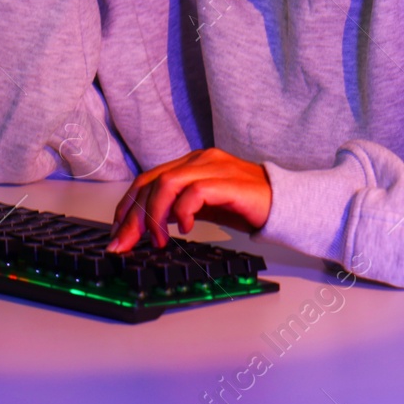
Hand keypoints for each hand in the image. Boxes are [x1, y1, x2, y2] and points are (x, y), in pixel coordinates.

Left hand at [105, 148, 271, 251]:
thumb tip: (147, 227)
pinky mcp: (229, 182)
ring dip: (155, 215)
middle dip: (133, 216)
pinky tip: (186, 229)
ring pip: (167, 183)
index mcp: (189, 164)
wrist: (286, 204)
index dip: (127, 206)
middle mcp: (198, 160)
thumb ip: (177, 209)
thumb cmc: (244, 206)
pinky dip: (184, 211)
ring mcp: (213, 168)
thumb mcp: (203, 207)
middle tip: (125, 244)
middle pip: (151, 182)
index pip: (146, 179)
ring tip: (157, 241)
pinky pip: (196, 192)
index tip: (117, 232)